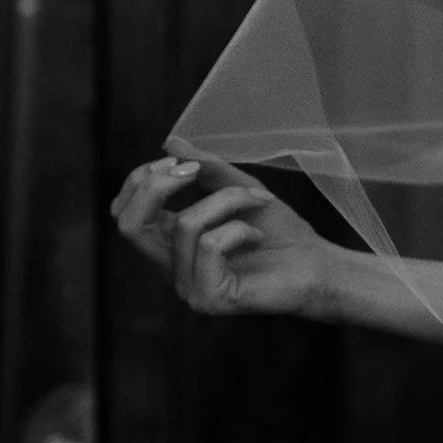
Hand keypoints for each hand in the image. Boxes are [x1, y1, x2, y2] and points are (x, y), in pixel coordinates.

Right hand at [109, 150, 334, 317]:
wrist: (318, 265)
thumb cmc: (281, 231)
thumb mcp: (239, 188)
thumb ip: (205, 169)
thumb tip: (169, 144)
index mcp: (170, 243)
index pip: (124, 213)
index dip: (140, 181)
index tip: (180, 161)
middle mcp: (170, 269)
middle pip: (127, 225)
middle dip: (156, 186)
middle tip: (196, 170)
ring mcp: (187, 288)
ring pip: (184, 225)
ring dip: (227, 200)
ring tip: (259, 201)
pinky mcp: (209, 298)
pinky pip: (210, 245)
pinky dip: (240, 227)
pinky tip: (258, 236)